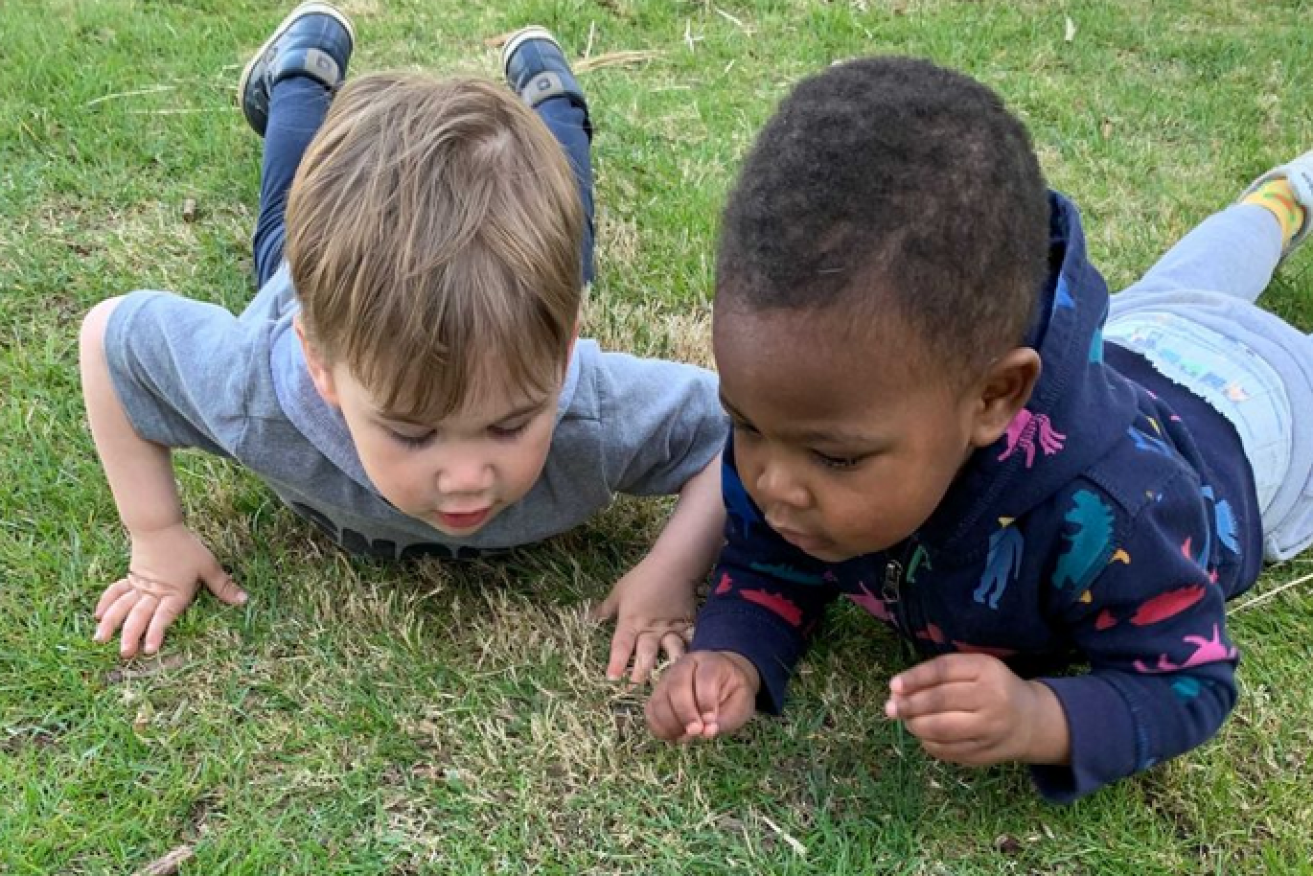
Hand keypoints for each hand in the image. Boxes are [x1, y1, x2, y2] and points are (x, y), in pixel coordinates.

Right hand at [93, 523, 246, 658]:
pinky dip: (106, 602)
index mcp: (174, 592)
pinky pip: (116, 592)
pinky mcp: (131, 578)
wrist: (159, 527)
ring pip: (123, 606)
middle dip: (131, 635)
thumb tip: (244, 600)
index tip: (149, 649)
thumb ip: (224, 586)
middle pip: (140, 615)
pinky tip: (98, 615)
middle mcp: (154, 593)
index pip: (164, 616)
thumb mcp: (209, 566)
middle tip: (125, 653)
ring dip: (111, 623)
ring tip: (100, 639)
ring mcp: (140, 586)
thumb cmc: (186, 547)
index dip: (157, 632)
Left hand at [591, 557, 695, 682]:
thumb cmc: (642, 578)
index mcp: (631, 621)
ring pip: (671, 652)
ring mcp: (671, 629)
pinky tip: (695, 666)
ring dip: (670, 668)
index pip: (622, 645)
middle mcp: (651, 629)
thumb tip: (588, 620)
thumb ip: (605, 609)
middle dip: (641, 673)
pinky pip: (691, 642)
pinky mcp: (687, 626)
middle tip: (636, 687)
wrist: (673, 565)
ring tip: (672, 683)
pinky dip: (693, 653)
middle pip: (646, 655)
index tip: (612, 677)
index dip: (616, 662)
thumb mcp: (619, 592)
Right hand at [645, 650, 759, 741]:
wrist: (723, 681)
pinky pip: (651, 711)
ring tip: (686, 736)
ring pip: (660, 699)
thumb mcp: (742, 702)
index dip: (706, 700)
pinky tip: (675, 735)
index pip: (705, 677)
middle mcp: (685, 666)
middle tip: (696, 732)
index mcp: (711, 662)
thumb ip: (727, 717)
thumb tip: (706, 732)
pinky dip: (659, 727)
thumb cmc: (733, 692)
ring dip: (670, 723)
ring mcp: (668, 679)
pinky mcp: (658, 694)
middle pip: (677, 685)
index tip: (711, 721)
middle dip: (685, 712)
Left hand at [885, 653, 1069, 765]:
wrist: (1030, 721)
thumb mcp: (974, 669)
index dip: (915, 678)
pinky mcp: (986, 754)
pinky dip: (928, 743)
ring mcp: (990, 729)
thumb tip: (897, 690)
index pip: (943, 670)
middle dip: (909, 705)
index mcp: (987, 669)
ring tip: (906, 720)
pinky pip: (947, 750)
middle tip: (891, 707)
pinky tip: (924, 735)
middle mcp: (992, 698)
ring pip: (941, 729)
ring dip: (915, 725)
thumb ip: (939, 675)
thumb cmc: (992, 687)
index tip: (893, 685)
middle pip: (939, 700)